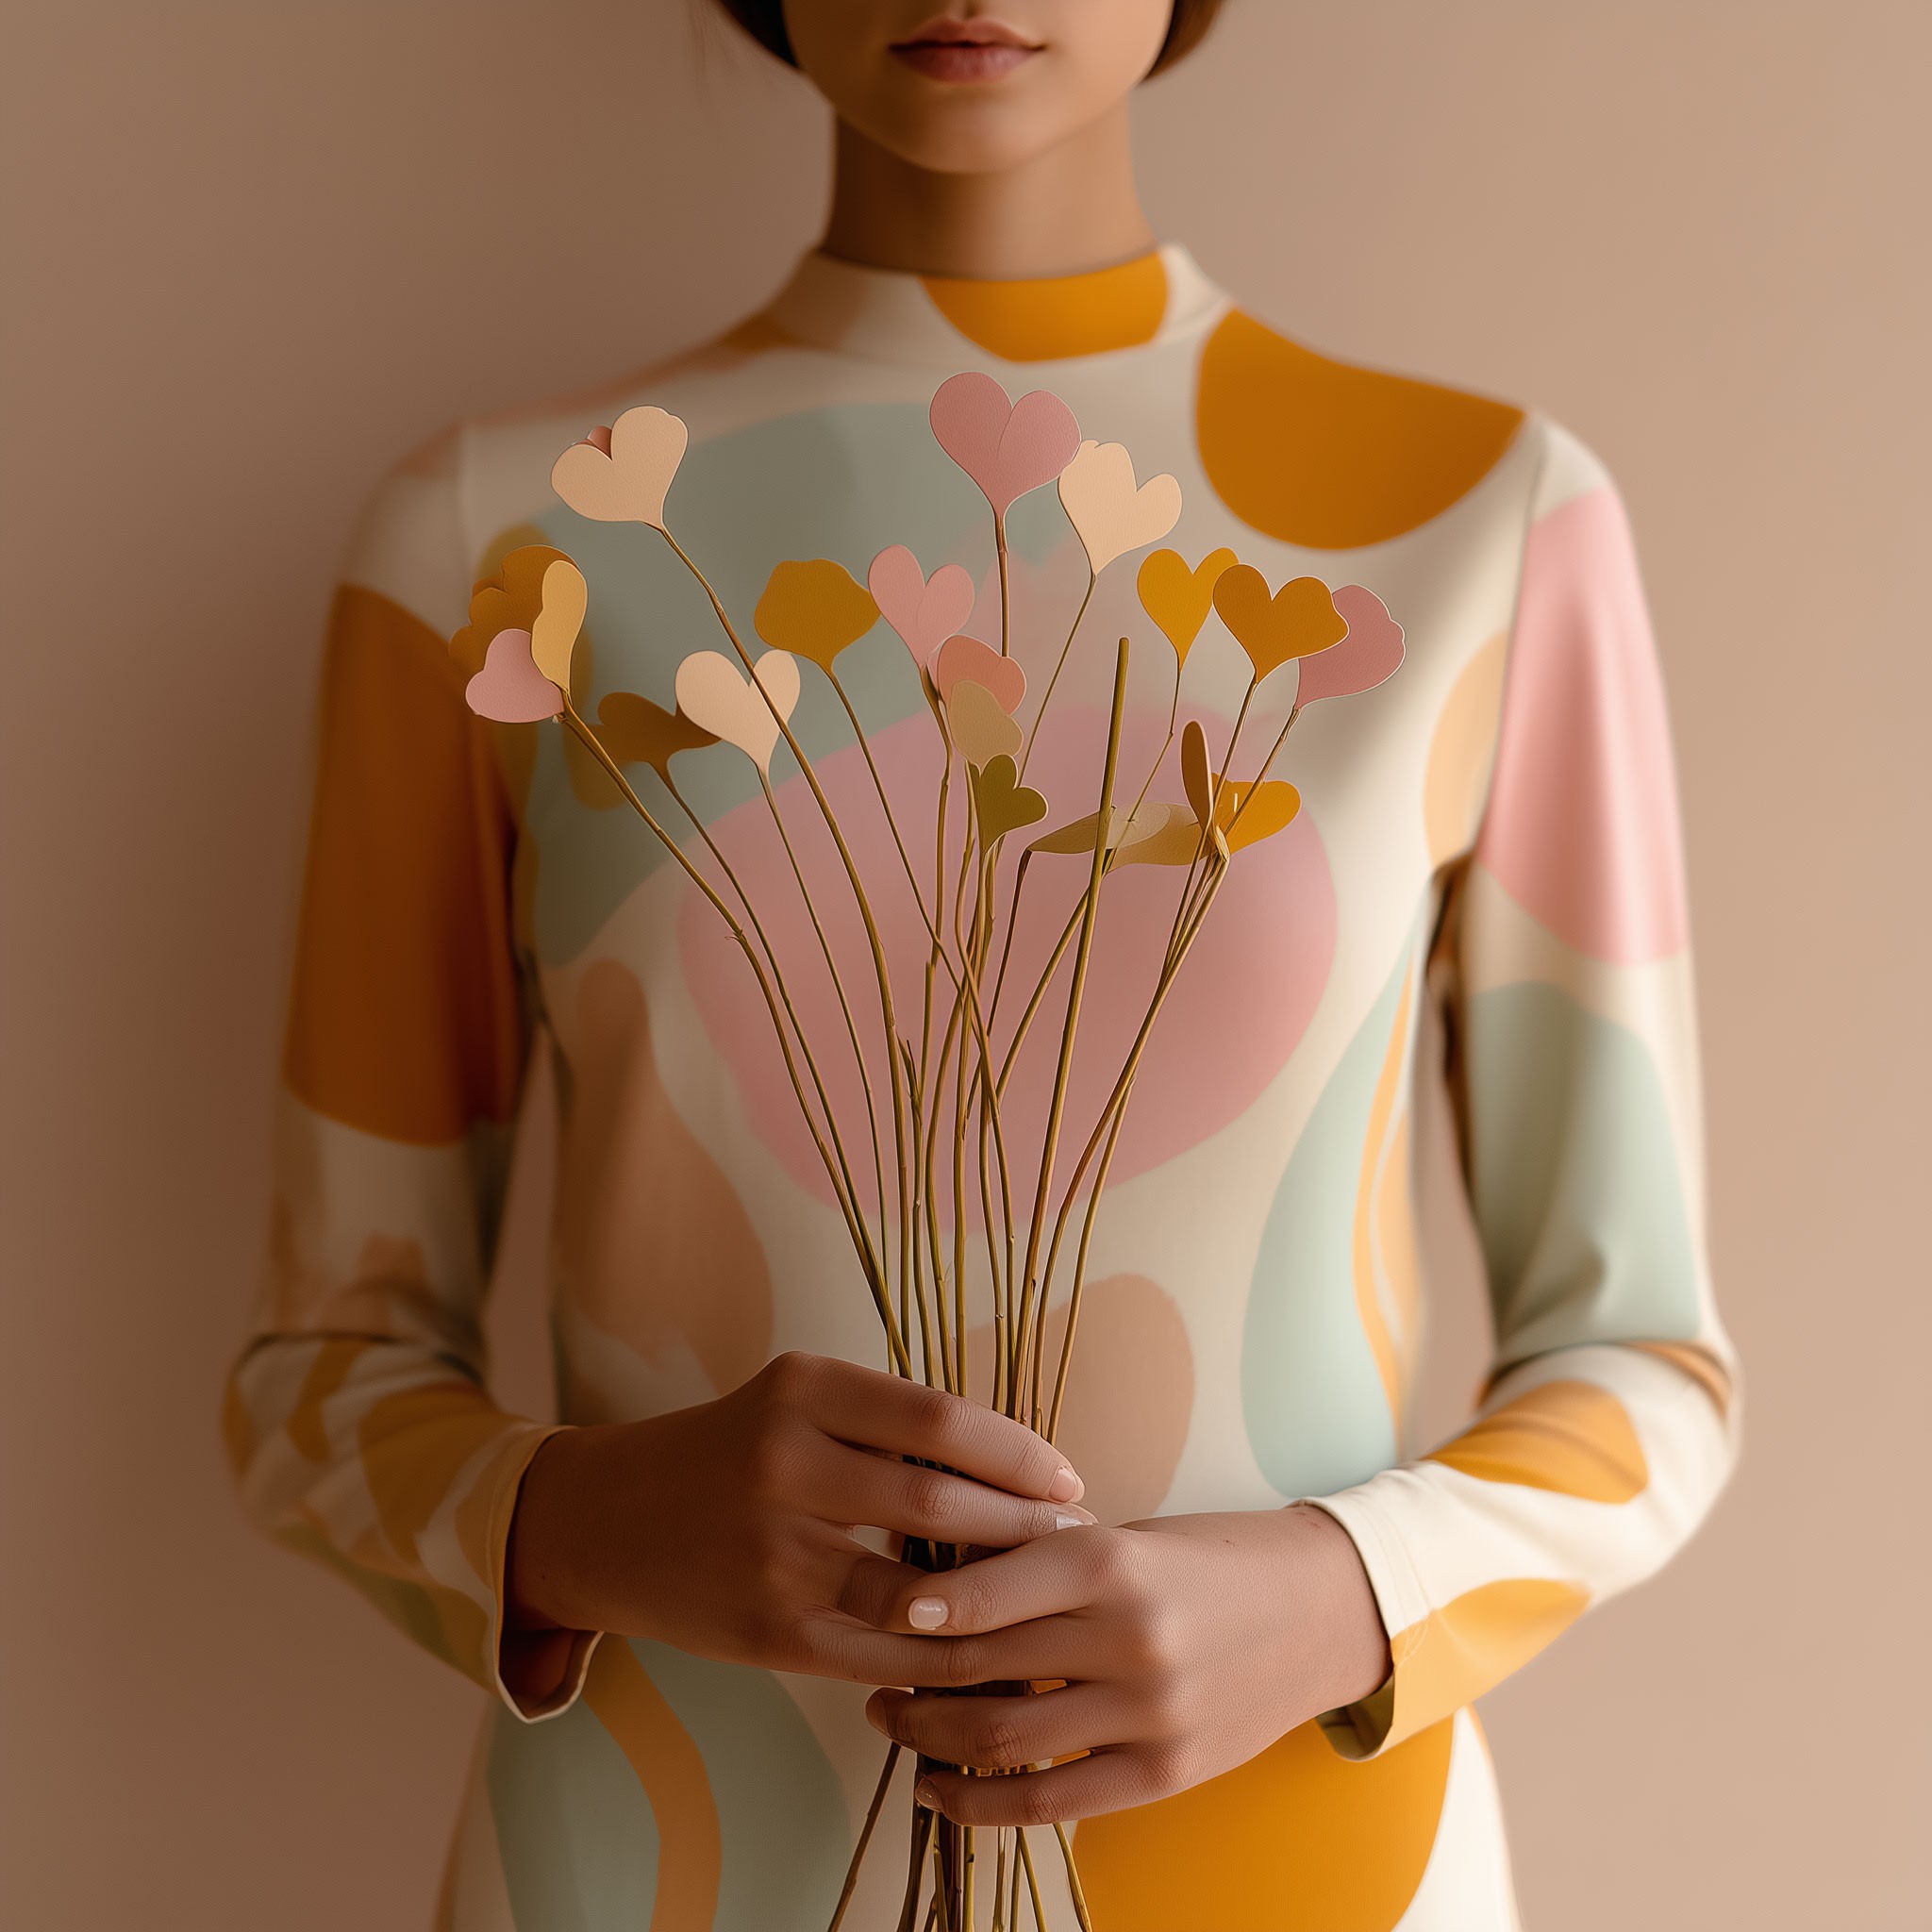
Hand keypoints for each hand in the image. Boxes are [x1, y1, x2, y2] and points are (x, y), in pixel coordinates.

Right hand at [501, 1352, 1093, 1701]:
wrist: (603, 1519)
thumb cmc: (726, 1453)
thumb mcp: (795, 1402)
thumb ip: (888, 1426)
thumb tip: (1015, 1469)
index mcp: (803, 1389)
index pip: (941, 1419)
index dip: (1019, 1454)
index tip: (1068, 1479)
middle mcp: (784, 1460)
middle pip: (937, 1500)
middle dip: (1023, 1527)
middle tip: (1077, 1540)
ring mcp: (772, 1551)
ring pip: (917, 1586)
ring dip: (994, 1600)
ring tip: (1045, 1600)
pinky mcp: (767, 1629)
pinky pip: (880, 1647)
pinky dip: (941, 1651)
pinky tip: (982, 1648)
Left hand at [854, 1505, 1392, 1824]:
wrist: (1318, 1609)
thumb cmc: (1208, 1558)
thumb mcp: (1127, 1536)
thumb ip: (1043, 1561)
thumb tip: (933, 1579)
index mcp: (1112, 1561)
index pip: (984, 1591)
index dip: (912, 1606)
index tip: (869, 1608)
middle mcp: (1127, 1637)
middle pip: (979, 1664)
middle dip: (904, 1668)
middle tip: (862, 1663)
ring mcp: (1148, 1713)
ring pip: (1001, 1738)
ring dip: (926, 1735)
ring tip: (888, 1717)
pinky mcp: (1164, 1772)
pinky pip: (1049, 1802)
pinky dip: (978, 1802)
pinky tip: (938, 1787)